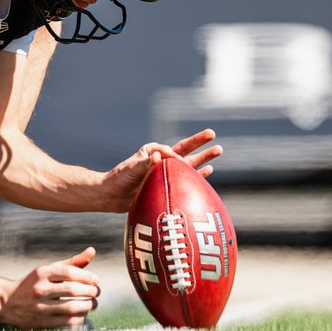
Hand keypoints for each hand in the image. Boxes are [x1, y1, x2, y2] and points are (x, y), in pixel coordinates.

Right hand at [0, 247, 100, 329]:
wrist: (7, 302)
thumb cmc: (33, 284)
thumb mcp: (48, 270)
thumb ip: (71, 263)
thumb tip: (92, 251)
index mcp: (41, 273)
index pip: (69, 272)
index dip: (87, 276)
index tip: (95, 280)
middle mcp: (40, 289)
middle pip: (72, 290)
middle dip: (90, 292)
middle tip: (96, 292)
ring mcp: (40, 307)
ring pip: (72, 307)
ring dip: (88, 306)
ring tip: (93, 304)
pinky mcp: (42, 323)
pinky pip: (68, 322)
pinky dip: (80, 318)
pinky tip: (84, 314)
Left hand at [96, 128, 222, 212]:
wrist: (113, 196)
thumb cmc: (120, 179)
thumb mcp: (132, 169)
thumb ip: (146, 163)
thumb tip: (159, 156)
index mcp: (153, 151)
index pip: (170, 150)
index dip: (175, 156)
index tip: (175, 163)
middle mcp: (162, 160)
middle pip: (185, 150)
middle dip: (199, 142)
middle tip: (213, 134)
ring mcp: (166, 172)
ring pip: (189, 164)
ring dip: (203, 158)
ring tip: (218, 149)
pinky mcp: (168, 185)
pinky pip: (186, 179)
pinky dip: (198, 175)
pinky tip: (209, 170)